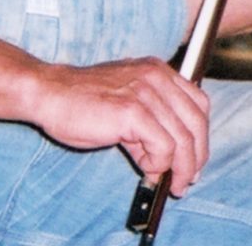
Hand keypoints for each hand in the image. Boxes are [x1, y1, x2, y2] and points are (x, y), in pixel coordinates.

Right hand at [30, 56, 209, 195]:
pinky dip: (159, 165)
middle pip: (197, 122)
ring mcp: (146, 92)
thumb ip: (150, 122)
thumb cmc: (82, 101)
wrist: (51, 94)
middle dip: (196, 158)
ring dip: (178, 168)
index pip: (199, 104)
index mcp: (158, 71)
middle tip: (184, 180)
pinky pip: (164, 147)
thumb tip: (168, 158)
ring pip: (184, 139)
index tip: (194, 161)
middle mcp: (156, 77)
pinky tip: (144, 168)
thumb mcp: (126, 102)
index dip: (200, 137)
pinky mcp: (133, 111)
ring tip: (163, 180)